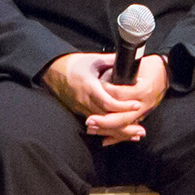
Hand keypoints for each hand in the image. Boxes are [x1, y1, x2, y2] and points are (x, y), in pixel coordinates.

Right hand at [43, 51, 166, 144]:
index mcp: (89, 86)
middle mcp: (85, 101)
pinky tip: (123, 134)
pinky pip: (98, 125)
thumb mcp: (94, 60)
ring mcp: (83, 108)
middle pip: (107, 119)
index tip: (137, 104)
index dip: (123, 105)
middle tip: (141, 130)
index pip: (108, 101)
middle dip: (125, 125)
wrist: (53, 72)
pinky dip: (111, 131)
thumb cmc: (74, 65)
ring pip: (103, 125)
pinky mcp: (82, 112)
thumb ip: (112, 62)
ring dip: (120, 132)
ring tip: (136, 135)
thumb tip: (130, 60)